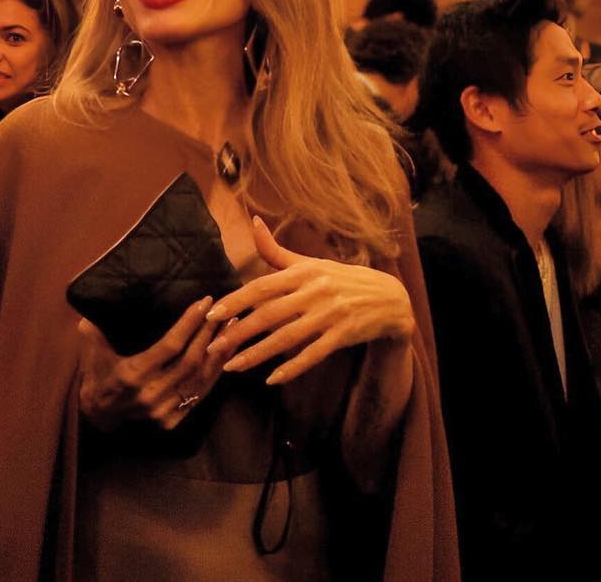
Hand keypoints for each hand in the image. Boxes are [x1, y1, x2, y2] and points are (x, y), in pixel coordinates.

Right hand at [78, 296, 225, 430]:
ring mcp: (164, 410)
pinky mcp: (173, 419)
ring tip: (231, 325)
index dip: (189, 323)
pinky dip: (216, 372)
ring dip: (218, 351)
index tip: (203, 302)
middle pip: (190, 360)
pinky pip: (201, 393)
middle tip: (222, 309)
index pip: (170, 346)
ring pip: (200, 378)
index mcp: (132, 375)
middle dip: (209, 333)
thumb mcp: (93, 354)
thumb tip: (89, 311)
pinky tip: (226, 353)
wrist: (98, 417)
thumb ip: (93, 333)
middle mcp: (151, 394)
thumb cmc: (99, 377)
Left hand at [205, 216, 414, 385]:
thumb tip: (253, 221)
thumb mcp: (311, 263)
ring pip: (287, 338)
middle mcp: (316, 291)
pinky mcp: (343, 335)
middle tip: (213, 347)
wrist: (389, 298)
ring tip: (232, 366)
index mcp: (305, 272)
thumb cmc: (342, 279)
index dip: (236, 300)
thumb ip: (277, 251)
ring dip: (257, 354)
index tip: (212, 314)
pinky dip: (292, 368)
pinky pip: (313, 354)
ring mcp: (331, 314)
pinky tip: (271, 379)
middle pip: (270, 314)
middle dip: (239, 331)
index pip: (264, 286)